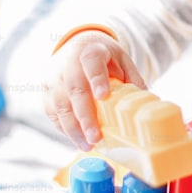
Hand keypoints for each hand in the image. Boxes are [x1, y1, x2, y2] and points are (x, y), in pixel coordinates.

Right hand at [43, 30, 145, 150]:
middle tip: (96, 137)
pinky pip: (52, 114)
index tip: (103, 96)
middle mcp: (68, 64)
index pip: (92, 63)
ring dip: (73, 129)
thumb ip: (132, 79)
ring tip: (88, 146)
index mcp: (90, 51)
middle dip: (85, 116)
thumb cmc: (102, 58)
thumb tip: (145, 104)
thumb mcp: (121, 60)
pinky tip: (77, 140)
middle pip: (74, 90)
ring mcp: (54, 79)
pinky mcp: (46, 93)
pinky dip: (64, 129)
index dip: (97, 79)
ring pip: (60, 106)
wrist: (75, 47)